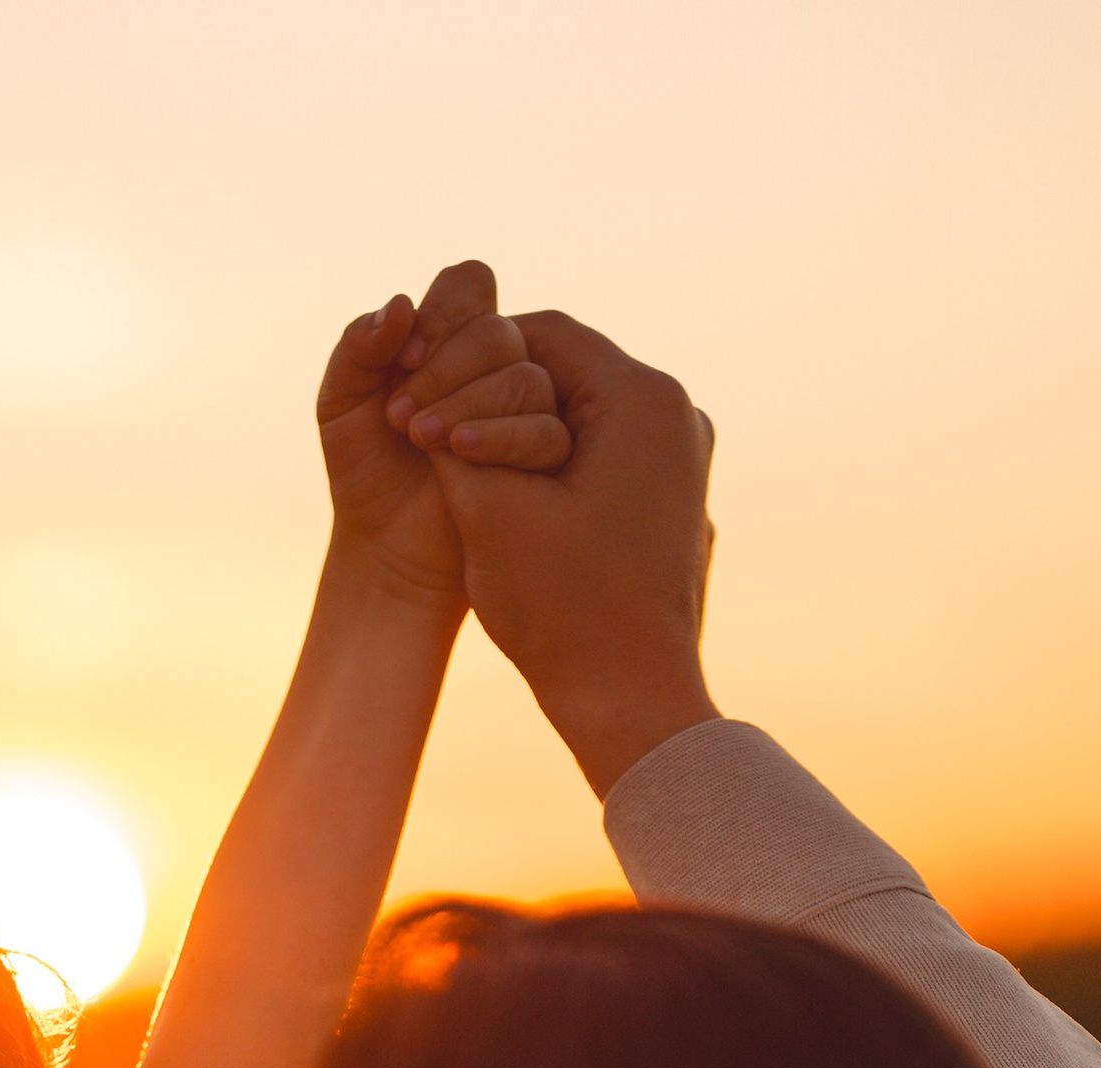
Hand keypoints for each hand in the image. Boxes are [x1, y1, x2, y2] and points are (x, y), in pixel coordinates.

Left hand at [318, 260, 569, 615]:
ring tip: (418, 439)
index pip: (469, 284)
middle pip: (497, 331)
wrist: (383, 546)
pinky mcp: (541, 460)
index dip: (442, 310)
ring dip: (467, 403)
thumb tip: (403, 304)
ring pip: (525, 377)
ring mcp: (524, 410)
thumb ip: (359, 346)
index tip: (401, 360)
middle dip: (444, 366)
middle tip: (398, 415)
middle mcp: (494, 366)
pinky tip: (457, 452)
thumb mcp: (340, 402)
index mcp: (452, 338)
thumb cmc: (364, 471)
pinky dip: (501, 437)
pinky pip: (547, 433)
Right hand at [426, 311, 719, 797]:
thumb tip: (419, 395)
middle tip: (431, 430)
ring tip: (460, 468)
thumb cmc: (564, 611)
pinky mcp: (671, 501)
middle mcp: (676, 415)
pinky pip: (602, 456)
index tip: (422, 395)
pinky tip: (508, 501)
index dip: (469, 357)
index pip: (542, 333)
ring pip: (580, 414)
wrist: (633, 702)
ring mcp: (681, 460)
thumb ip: (450, 438)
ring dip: (519, 431)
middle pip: (565, 371)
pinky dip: (552, 466)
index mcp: (643, 398)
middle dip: (493, 395)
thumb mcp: (487, 510)